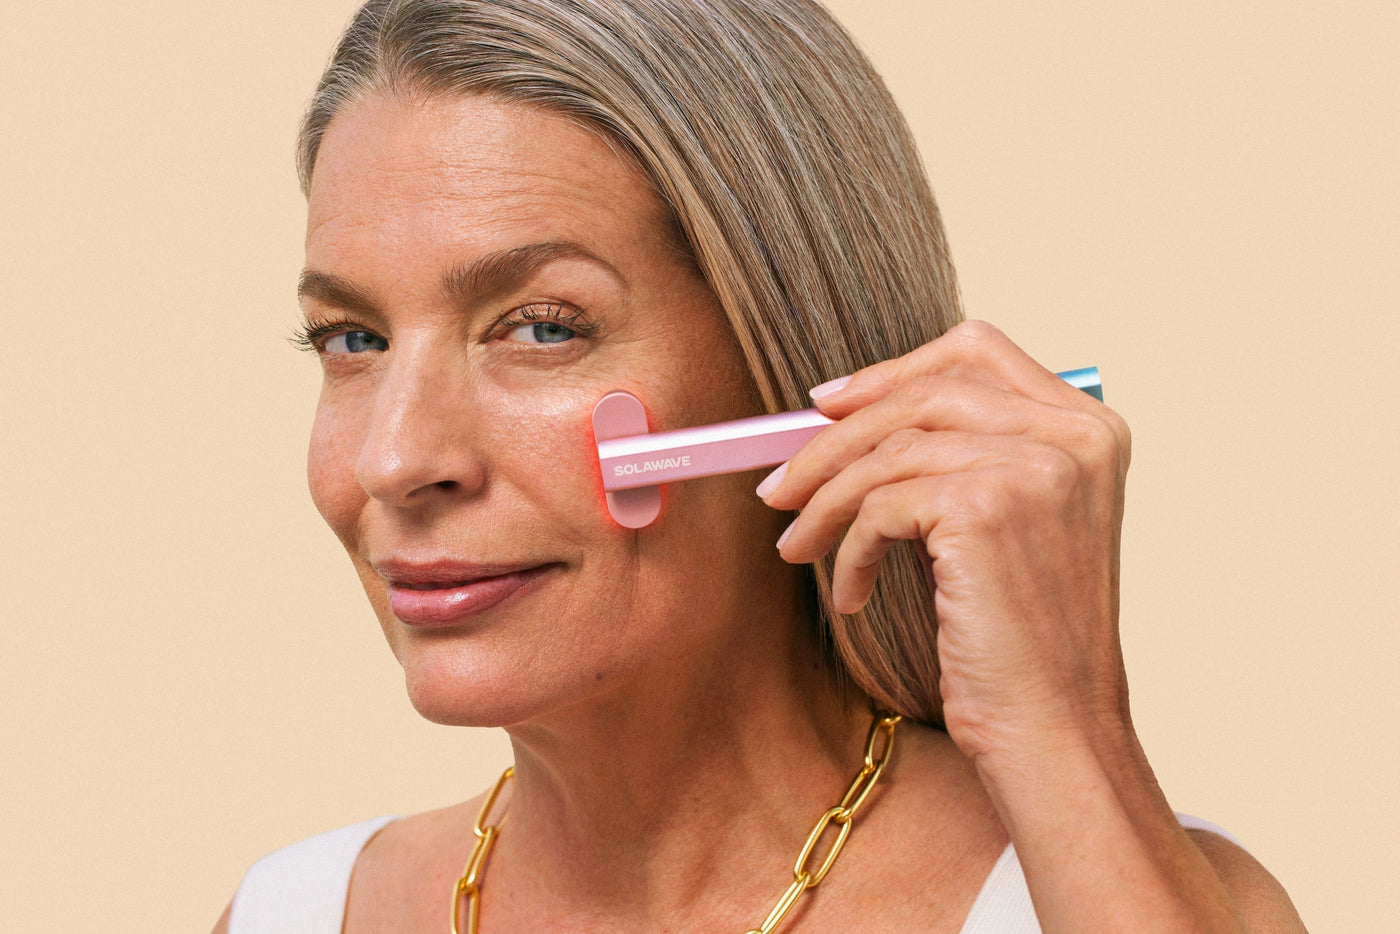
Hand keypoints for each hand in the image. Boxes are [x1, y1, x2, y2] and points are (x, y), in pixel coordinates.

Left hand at [759, 320, 1132, 765]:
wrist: (1053, 731)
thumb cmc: (1023, 641)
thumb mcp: (1012, 526)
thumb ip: (962, 456)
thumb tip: (840, 410)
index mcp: (1090, 428)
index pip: (975, 350)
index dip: (892, 371)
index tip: (827, 405)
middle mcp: (1074, 434)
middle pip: (921, 392)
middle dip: (835, 438)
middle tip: (781, 488)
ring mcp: (1036, 466)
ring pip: (889, 448)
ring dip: (825, 501)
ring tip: (797, 547)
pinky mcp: (987, 507)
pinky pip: (880, 504)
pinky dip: (848, 549)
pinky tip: (849, 594)